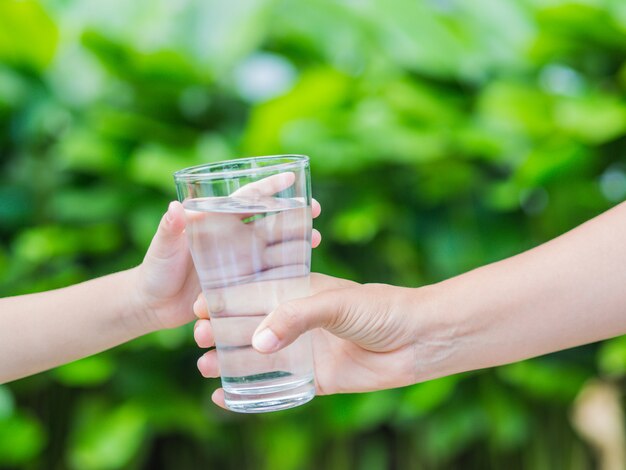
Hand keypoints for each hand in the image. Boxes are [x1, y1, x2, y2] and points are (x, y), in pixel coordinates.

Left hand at [133, 174, 321, 331]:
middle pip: (269, 220)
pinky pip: (269, 276)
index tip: (291, 178)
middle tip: (316, 209)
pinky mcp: (242, 284)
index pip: (246, 199)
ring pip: (275, 246)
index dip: (268, 188)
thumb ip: (169, 229)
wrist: (152, 304)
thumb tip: (174, 207)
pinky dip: (287, 272)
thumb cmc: (154, 270)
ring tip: (317, 239)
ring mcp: (240, 261)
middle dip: (293, 212)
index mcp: (216, 221)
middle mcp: (232, 238)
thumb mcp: (162, 248)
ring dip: (296, 241)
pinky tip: (305, 272)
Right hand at [194, 273, 428, 407]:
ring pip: (258, 358)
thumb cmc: (379, 309)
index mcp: (299, 292)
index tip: (197, 309)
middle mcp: (298, 320)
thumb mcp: (335, 303)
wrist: (416, 340)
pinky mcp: (315, 378)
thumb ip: (296, 317)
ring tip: (205, 367)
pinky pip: (278, 386)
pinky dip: (252, 391)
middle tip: (198, 341)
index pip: (253, 293)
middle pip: (250, 326)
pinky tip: (227, 396)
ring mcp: (305, 350)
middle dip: (221, 332)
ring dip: (230, 361)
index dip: (224, 300)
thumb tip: (257, 343)